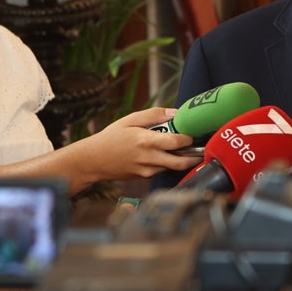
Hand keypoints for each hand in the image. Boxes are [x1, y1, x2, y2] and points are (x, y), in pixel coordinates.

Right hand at [70, 107, 200, 186]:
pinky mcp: (143, 177)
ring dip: (180, 160)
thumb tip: (175, 113)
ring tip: (181, 149)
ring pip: (172, 167)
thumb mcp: (130, 120)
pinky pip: (161, 170)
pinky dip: (166, 163)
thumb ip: (154, 115)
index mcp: (146, 141)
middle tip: (199, 149)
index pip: (176, 142)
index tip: (191, 134)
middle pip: (180, 162)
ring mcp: (146, 171)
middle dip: (193, 157)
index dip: (188, 139)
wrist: (92, 160)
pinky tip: (163, 155)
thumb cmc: (110, 138)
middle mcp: (148, 158)